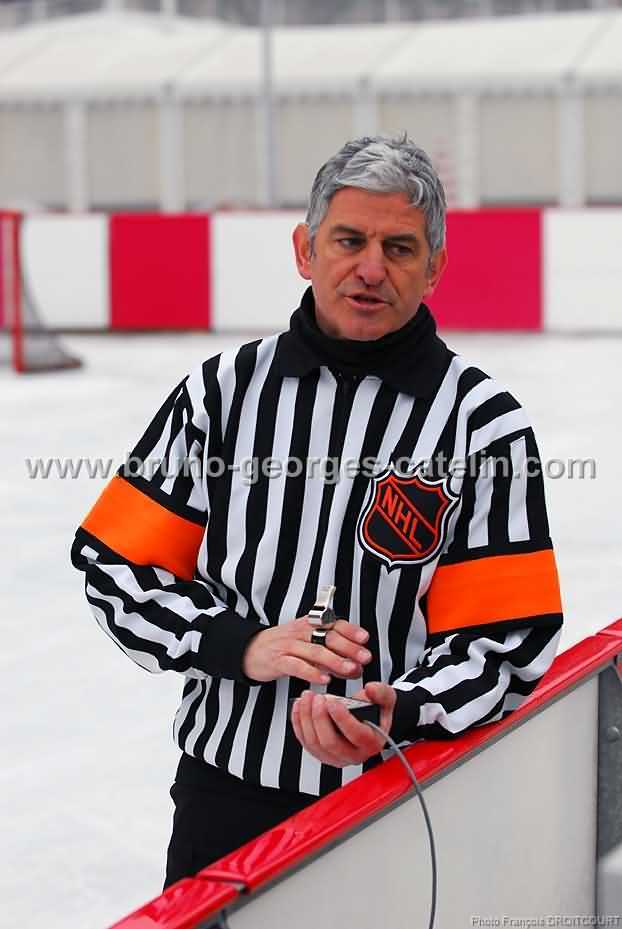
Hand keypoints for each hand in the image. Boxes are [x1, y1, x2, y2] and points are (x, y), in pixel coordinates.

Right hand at [242, 616, 371, 684]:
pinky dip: (312, 673)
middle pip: (327, 637)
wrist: (250, 650)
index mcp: (310, 624)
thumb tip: (356, 665)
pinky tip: (324, 680)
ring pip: (315, 651)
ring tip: (350, 669)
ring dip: (335, 661)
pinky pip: (297, 666)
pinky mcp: (278, 661)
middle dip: (348, 647)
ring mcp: (289, 646)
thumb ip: (331, 653)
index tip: (365, 639)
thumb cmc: (283, 647)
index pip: (334, 623)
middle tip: (364, 657)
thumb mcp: (307, 642)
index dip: (350, 630)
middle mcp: (301, 632)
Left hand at [290, 682, 395, 766]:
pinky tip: (299, 706)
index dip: (342, 719)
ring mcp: (334, 757)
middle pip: (330, 742)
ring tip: (307, 697)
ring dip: (306, 718)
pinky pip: (305, 742)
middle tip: (318, 697)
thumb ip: (381, 692)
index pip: (356, 735)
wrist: (369, 721)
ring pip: (314, 743)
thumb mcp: (386, 698)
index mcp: (371, 743)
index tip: (333, 703)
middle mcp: (352, 755)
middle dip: (320, 718)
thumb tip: (370, 689)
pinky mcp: (320, 753)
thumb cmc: (376, 712)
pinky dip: (298, 723)